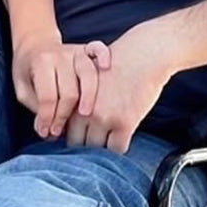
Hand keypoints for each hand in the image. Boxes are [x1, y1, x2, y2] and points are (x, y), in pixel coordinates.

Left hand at [12, 35, 110, 138]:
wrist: (34, 44)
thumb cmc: (28, 71)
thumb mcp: (23, 90)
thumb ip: (36, 108)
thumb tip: (47, 132)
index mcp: (41, 63)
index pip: (48, 96)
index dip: (48, 118)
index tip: (46, 132)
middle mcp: (59, 55)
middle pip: (69, 91)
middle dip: (64, 115)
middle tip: (59, 131)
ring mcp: (74, 51)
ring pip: (88, 74)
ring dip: (88, 97)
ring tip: (84, 115)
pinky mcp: (86, 49)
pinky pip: (98, 49)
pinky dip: (103, 56)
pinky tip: (106, 67)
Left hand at [74, 18, 175, 153]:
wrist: (142, 56)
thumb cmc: (116, 66)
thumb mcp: (88, 80)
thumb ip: (78, 101)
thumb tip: (69, 127)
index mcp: (73, 98)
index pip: (63, 130)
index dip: (70, 136)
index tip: (78, 138)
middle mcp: (84, 110)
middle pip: (77, 144)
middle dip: (84, 145)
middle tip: (94, 142)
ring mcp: (104, 118)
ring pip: (96, 150)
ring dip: (102, 149)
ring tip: (108, 140)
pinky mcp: (124, 123)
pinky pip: (117, 149)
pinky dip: (118, 148)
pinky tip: (121, 138)